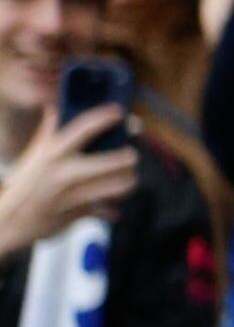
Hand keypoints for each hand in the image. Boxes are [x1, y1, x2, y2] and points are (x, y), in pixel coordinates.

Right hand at [0, 100, 137, 260]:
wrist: (8, 220)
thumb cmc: (27, 183)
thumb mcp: (35, 155)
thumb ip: (49, 131)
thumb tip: (54, 106)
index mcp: (53, 153)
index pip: (84, 127)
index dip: (105, 116)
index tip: (118, 112)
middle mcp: (64, 172)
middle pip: (115, 161)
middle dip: (128, 157)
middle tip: (130, 155)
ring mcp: (72, 195)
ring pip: (119, 186)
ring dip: (126, 182)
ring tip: (125, 177)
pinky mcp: (79, 214)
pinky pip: (108, 210)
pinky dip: (112, 209)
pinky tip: (109, 206)